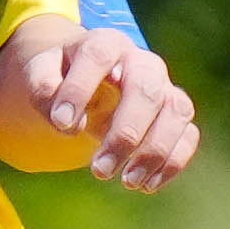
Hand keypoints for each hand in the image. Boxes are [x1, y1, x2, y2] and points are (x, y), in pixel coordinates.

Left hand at [8, 23, 200, 191]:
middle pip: (146, 90)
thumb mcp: (41, 75)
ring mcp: (164, 87)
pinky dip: (172, 162)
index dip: (79, 89)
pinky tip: (146, 185)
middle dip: (125, 134)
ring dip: (155, 150)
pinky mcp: (176, 115)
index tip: (61, 124)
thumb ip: (43, 88)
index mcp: (106, 44)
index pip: (98, 55)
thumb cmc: (63, 77)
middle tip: (99, 171)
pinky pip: (188, 135)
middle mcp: (142, 62)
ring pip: (176, 111)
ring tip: (128, 182)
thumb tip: (69, 123)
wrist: (90, 81)